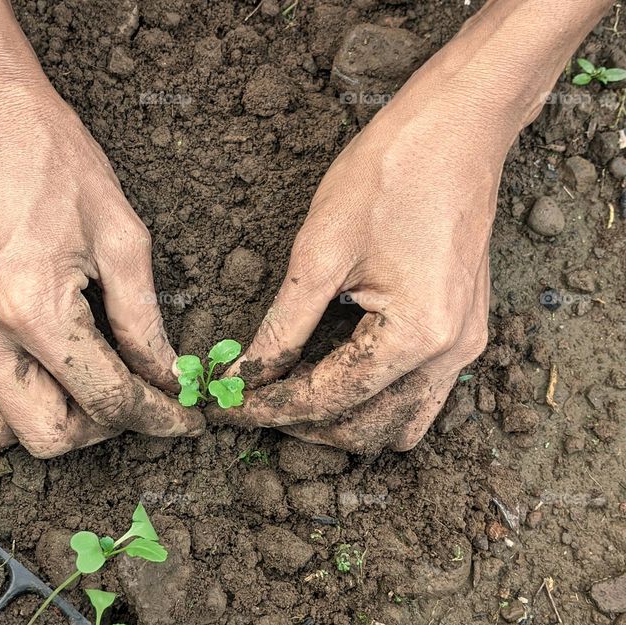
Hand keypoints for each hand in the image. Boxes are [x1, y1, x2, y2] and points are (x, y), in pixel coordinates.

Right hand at [0, 84, 203, 456]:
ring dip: (52, 424)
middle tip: (132, 396)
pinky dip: (11, 402)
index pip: (105, 398)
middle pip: (48, 437)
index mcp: (32, 306)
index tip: (183, 419)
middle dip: (103, 428)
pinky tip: (43, 367)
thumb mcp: (121, 234)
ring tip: (84, 385)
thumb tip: (165, 378)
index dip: (156, 417)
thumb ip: (144, 320)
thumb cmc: (51, 157)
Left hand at [218, 67, 499, 452]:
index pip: (330, 399)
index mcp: (417, 336)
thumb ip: (283, 326)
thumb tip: (245, 373)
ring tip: (291, 393)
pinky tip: (336, 370)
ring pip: (400, 423)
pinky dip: (375, 398)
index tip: (227, 407)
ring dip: (345, 420)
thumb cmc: (390, 174)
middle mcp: (451, 353)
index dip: (270, 407)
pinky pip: (420, 393)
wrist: (457, 126)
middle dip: (305, 424)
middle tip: (252, 401)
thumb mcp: (319, 252)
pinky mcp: (464, 328)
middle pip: (368, 429)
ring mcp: (466, 344)